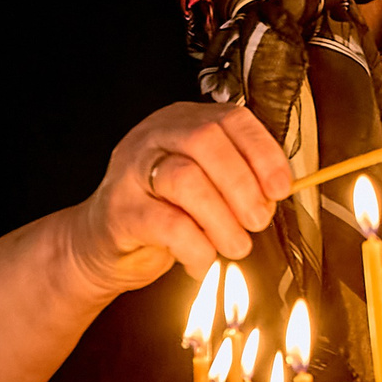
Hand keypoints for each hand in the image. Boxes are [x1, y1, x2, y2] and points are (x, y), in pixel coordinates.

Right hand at [60, 102, 292, 296]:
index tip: (281, 188)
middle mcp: (155, 138)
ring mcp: (131, 171)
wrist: (99, 245)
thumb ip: (236, 181)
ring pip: (186, 179)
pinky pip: (168, 225)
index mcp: (183, 123)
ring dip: (222, 220)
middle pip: (206, 141)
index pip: (231, 119)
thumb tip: (275, 194)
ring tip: (236, 245)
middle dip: (242, 184)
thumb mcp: (203, 186)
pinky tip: (203, 261)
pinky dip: (196, 248)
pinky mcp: (119, 211)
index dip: (263, 152)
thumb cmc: (161, 213)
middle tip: (258, 220)